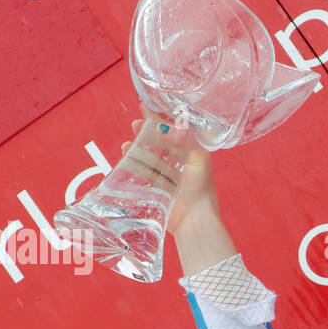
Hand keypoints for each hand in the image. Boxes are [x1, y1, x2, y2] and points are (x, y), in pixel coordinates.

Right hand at [119, 104, 219, 237]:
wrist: (195, 221)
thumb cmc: (201, 190)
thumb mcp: (199, 159)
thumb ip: (186, 140)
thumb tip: (166, 126)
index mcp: (193, 155)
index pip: (175, 133)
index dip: (161, 120)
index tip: (146, 107)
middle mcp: (182, 166)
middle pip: (161, 145)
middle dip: (147, 133)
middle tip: (136, 124)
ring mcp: (170, 179)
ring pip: (151, 159)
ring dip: (138, 149)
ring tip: (127, 144)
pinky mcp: (159, 191)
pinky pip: (145, 175)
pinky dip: (135, 166)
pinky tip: (126, 158)